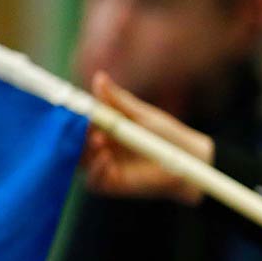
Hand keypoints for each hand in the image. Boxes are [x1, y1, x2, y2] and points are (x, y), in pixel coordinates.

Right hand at [81, 72, 214, 204]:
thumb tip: (99, 77)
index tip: (73, 106)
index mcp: (103, 129)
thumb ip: (118, 100)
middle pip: (75, 142)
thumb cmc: (165, 134)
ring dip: (85, 150)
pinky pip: (95, 179)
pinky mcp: (111, 184)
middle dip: (75, 134)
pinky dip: (97, 168)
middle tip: (83, 124)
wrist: (188, 158)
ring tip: (98, 139)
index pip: (79, 123)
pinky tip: (104, 156)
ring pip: (82, 160)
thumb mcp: (140, 115)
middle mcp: (98, 148)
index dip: (73, 116)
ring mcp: (103, 166)